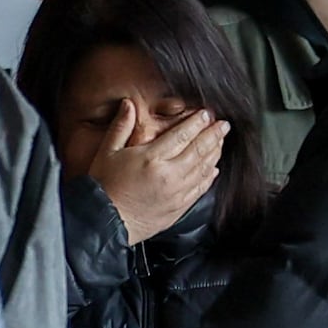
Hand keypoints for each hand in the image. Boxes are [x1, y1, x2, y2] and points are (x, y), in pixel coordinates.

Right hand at [84, 99, 228, 241]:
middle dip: (214, 135)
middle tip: (224, 125)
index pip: (182, 135)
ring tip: (221, 142)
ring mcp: (176, 193)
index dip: (197, 122)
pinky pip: (199, 189)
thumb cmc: (103, 187)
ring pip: (203, 169)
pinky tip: (213, 170)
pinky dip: (209, 178)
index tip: (206, 114)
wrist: (104, 222)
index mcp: (151, 158)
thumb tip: (128, 105)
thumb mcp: (106, 152)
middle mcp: (168, 175)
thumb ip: (120, 127)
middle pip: (199, 150)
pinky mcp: (178, 208)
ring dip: (215, 153)